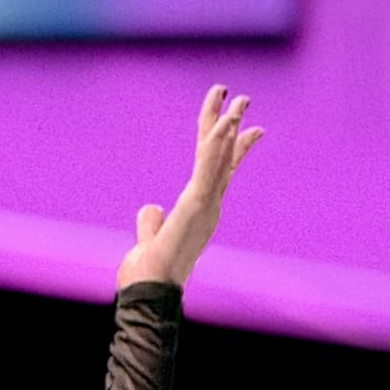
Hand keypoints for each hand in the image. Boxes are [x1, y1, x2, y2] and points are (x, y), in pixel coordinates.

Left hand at [117, 84, 264, 290]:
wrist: (150, 292)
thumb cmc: (150, 274)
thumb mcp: (149, 240)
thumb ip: (151, 222)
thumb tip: (150, 207)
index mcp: (198, 209)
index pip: (216, 170)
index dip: (228, 145)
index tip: (239, 124)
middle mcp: (208, 204)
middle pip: (220, 156)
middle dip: (229, 125)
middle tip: (240, 97)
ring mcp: (205, 204)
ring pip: (219, 157)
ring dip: (229, 126)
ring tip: (238, 99)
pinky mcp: (197, 205)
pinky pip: (208, 169)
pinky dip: (217, 146)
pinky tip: (223, 124)